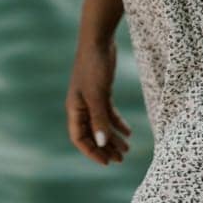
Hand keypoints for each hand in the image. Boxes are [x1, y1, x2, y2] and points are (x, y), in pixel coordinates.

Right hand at [66, 41, 131, 164]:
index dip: (91, 152)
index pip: (79, 138)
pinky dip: (117, 123)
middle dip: (105, 148)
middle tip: (120, 159)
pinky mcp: (102, 92)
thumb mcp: (98, 95)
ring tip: (127, 150)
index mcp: (74, 108)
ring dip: (113, 138)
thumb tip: (101, 144)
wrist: (98, 40)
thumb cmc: (93, 66)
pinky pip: (108, 113)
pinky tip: (129, 132)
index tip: (107, 162)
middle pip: (91, 134)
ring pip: (101, 125)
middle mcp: (81, 106)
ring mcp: (91, 99)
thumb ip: (99, 120)